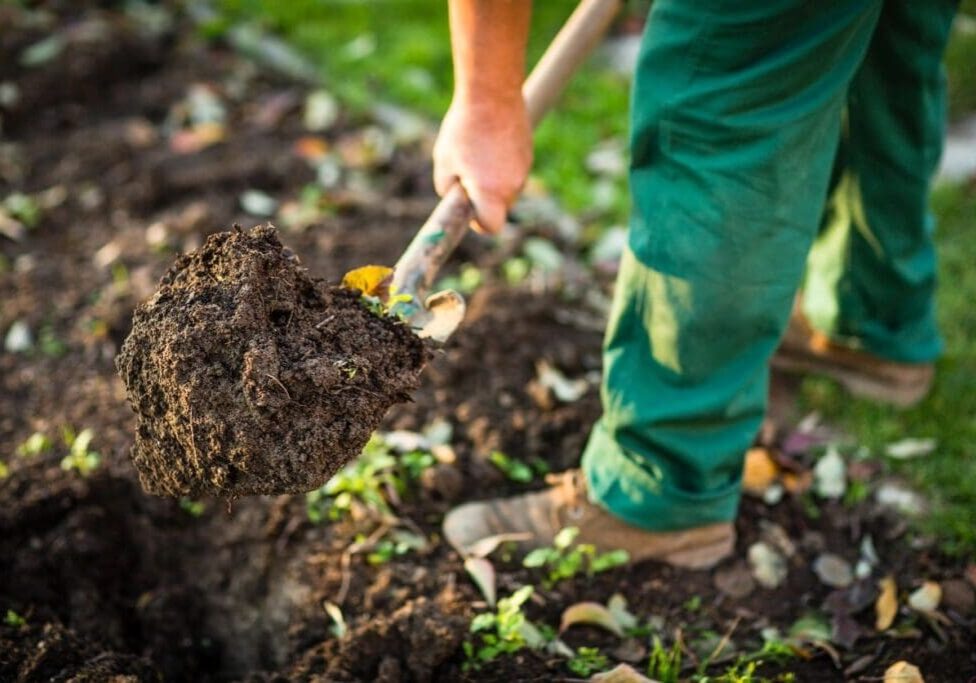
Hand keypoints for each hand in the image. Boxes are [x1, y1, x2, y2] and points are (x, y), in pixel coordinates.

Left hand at [433, 95, 531, 233]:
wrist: (492, 93)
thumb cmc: (463, 129)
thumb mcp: (444, 163)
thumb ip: (449, 190)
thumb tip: (457, 199)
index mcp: (491, 193)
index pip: (491, 227)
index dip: (478, 223)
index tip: (468, 209)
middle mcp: (512, 186)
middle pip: (499, 209)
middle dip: (484, 199)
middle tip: (465, 174)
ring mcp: (524, 170)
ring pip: (506, 189)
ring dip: (492, 181)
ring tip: (476, 153)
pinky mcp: (527, 155)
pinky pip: (512, 171)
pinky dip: (501, 165)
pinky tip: (489, 142)